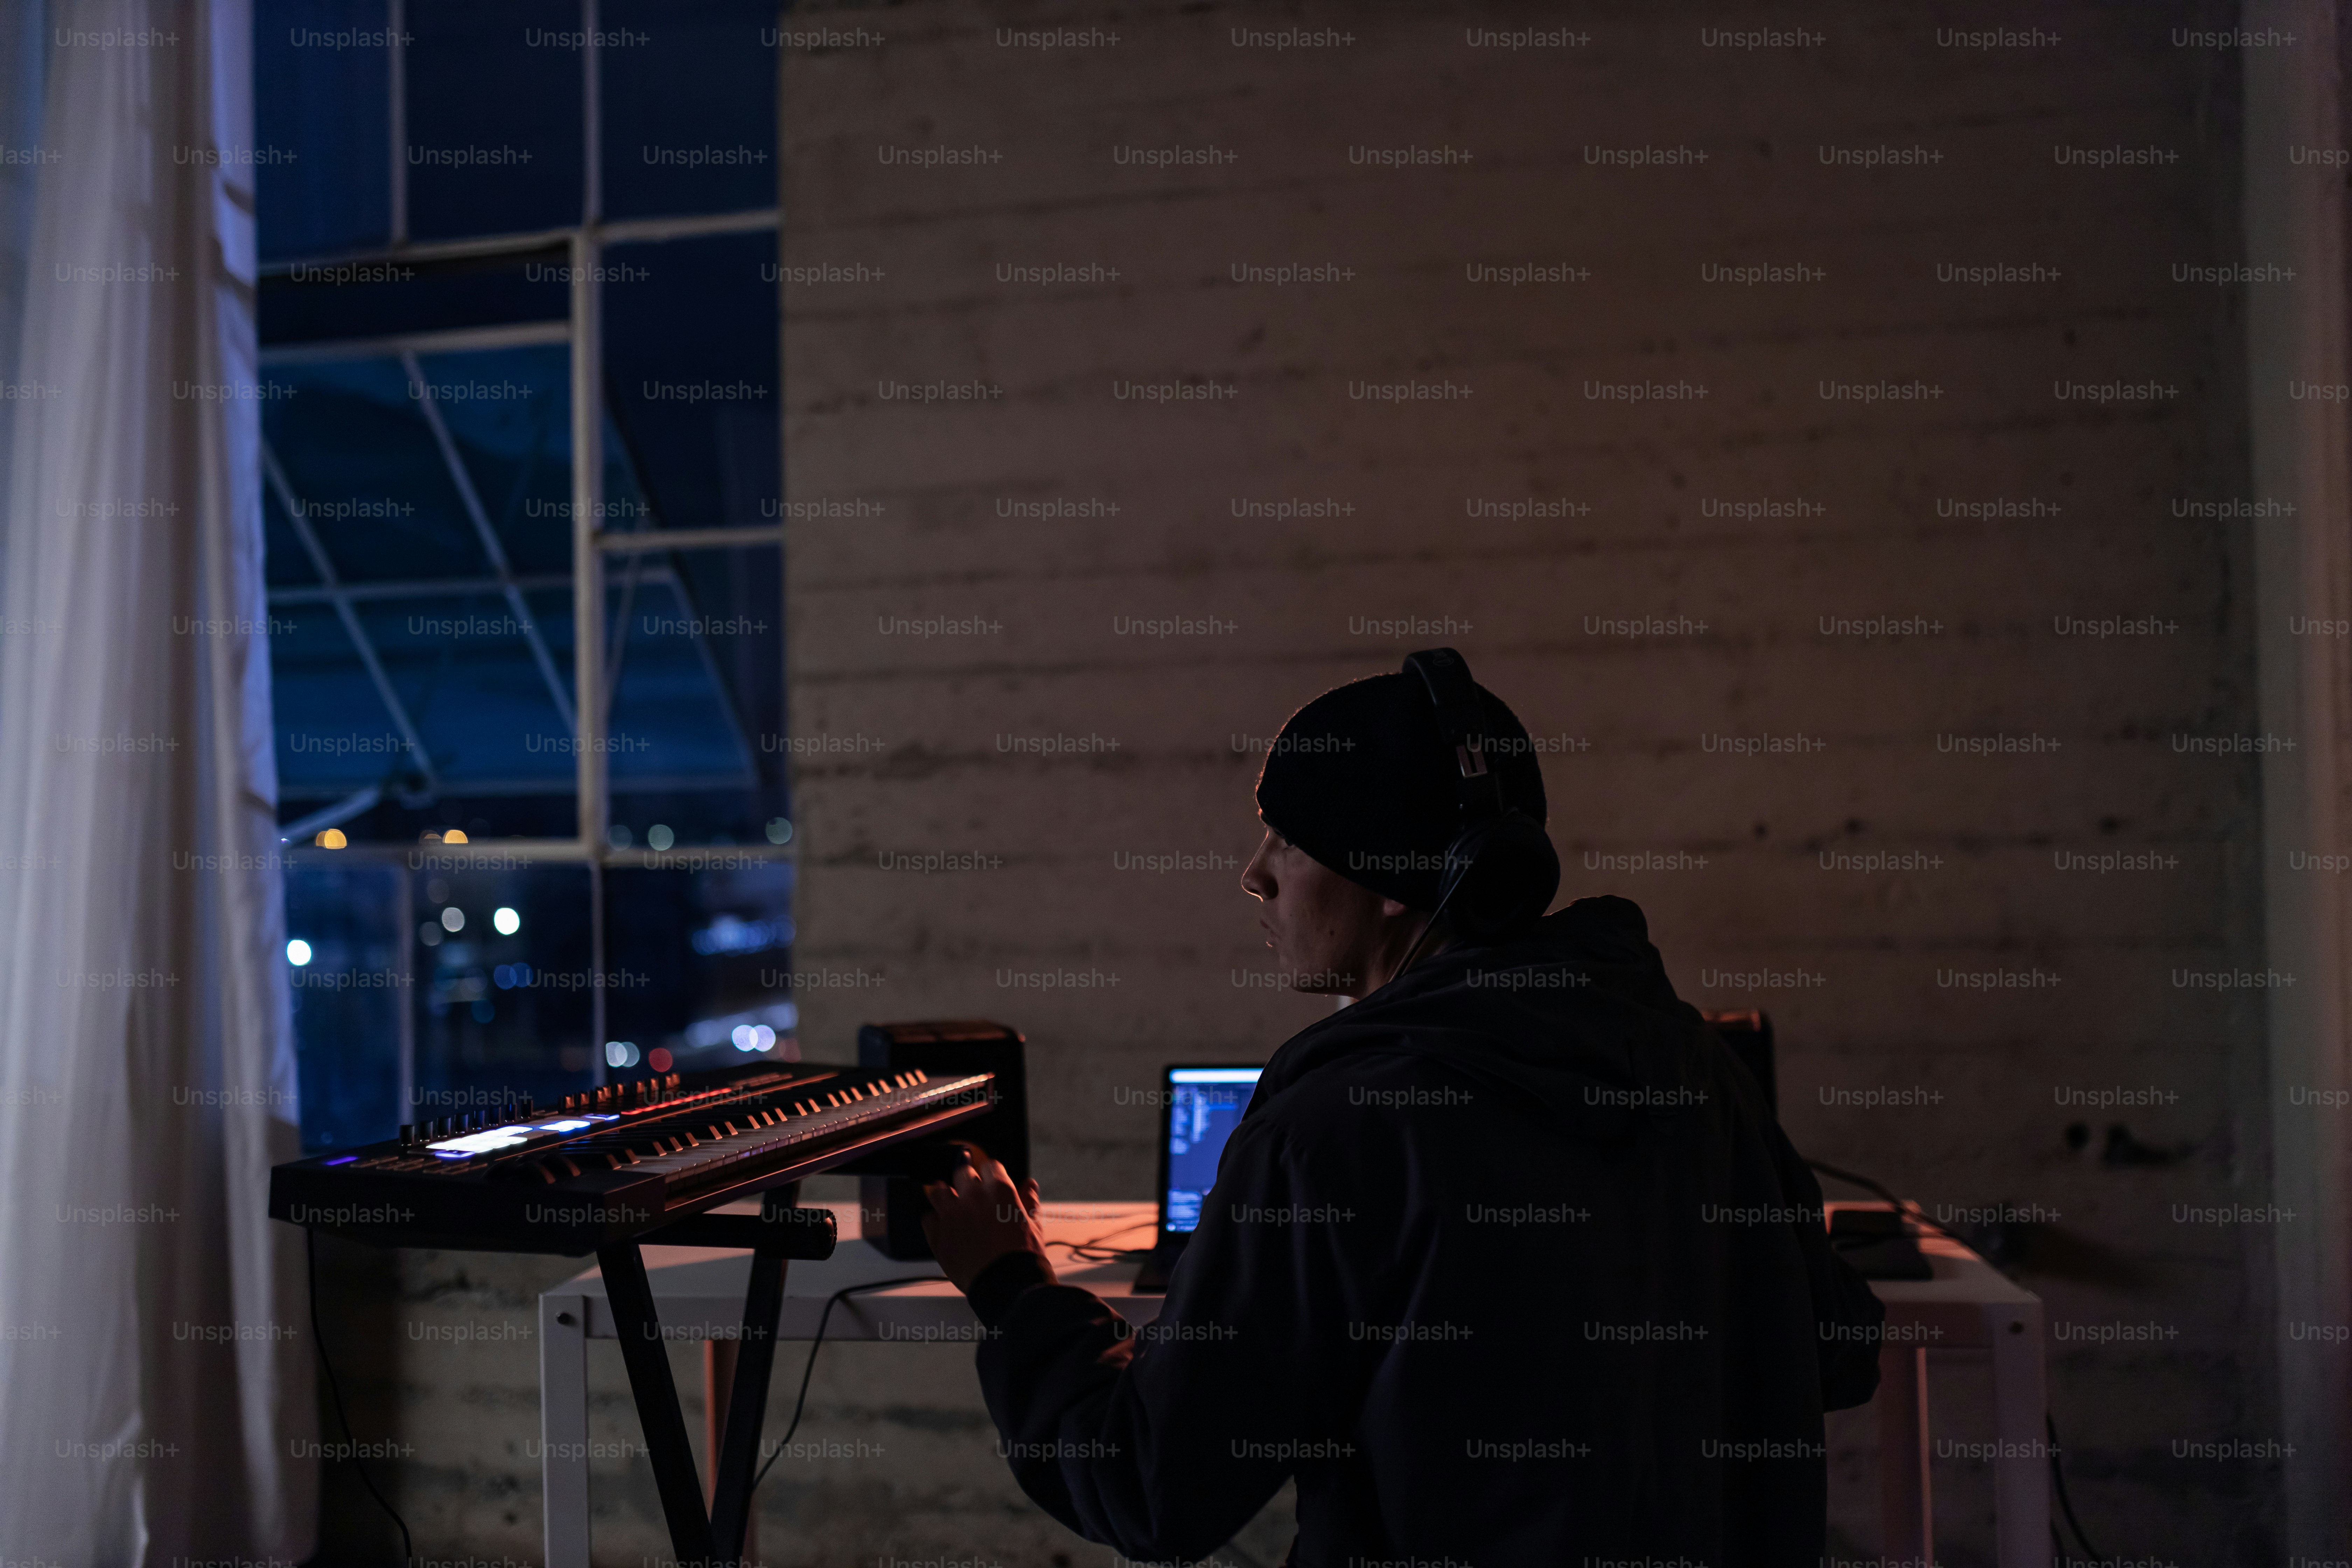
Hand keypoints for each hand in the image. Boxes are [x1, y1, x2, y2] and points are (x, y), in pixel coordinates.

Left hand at [920, 1144, 1052, 1293]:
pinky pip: (928, 1218)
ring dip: (944, 1194)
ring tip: (949, 1202)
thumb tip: (1029, 1185)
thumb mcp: (1033, 1225)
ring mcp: (952, 1215)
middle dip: (968, 1180)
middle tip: (971, 1193)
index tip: (990, 1180)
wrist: (1006, 1285)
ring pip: (938, 1191)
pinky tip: (943, 1227)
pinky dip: (935, 1221)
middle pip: (962, 1173)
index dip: (991, 1173)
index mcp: (999, 1190)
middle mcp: (973, 1197)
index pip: (990, 1165)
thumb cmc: (1022, 1256)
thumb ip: (1029, 1201)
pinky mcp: (938, 1235)